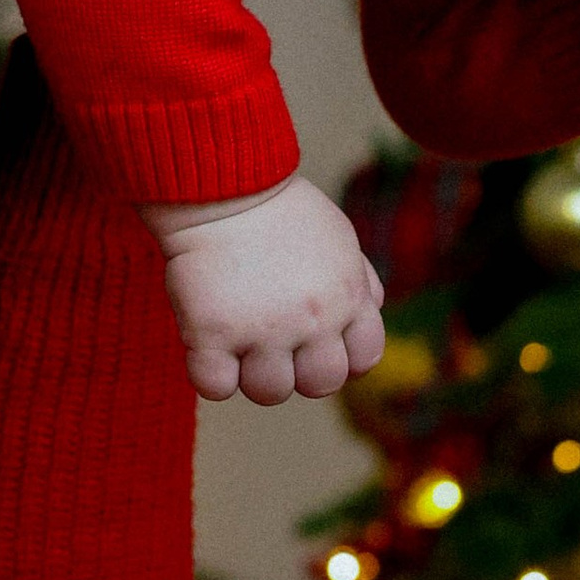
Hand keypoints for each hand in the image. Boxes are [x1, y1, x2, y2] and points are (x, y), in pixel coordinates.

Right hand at [145, 174, 385, 404]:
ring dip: (252, 374)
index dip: (339, 358)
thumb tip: (370, 311)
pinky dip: (211, 375)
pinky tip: (208, 345)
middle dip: (299, 372)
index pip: (363, 361)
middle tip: (272, 343)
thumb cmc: (279, 210)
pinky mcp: (213, 333)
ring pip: (270, 393)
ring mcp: (263, 330)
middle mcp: (313, 320)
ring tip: (238, 338)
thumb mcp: (339, 237)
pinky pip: (216, 387)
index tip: (312, 343)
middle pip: (320, 386)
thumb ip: (361, 280)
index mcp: (347, 298)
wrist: (222, 186)